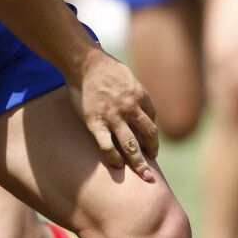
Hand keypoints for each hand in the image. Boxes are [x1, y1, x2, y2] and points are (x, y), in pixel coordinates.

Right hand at [65, 48, 159, 181]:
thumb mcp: (127, 76)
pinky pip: (107, 146)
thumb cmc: (104, 67)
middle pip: (148, 135)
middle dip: (152, 151)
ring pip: (131, 146)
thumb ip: (134, 91)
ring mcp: (113, 117)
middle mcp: (130, 108)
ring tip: (143, 175)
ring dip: (139, 163)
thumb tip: (138, 103)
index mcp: (140, 95)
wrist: (84, 63)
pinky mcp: (96, 123)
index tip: (147, 140)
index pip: (152, 118)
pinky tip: (117, 166)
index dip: (150, 132)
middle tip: (153, 164)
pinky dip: (113, 158)